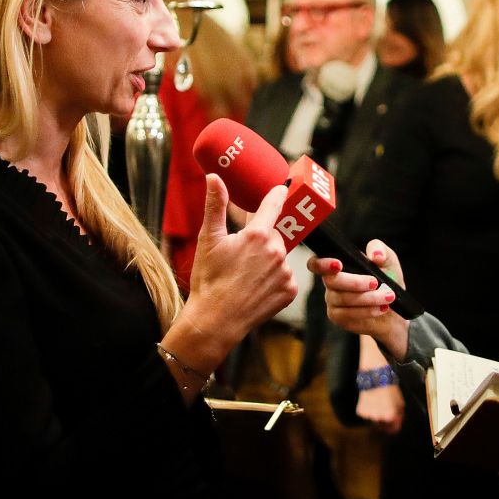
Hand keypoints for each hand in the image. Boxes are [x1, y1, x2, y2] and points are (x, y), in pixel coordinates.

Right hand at [180, 175, 299, 361]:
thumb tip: (214, 177)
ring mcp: (286, 272)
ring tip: (245, 276)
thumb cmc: (209, 279)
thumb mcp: (208, 239)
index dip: (278, 194)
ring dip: (267, 262)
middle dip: (260, 241)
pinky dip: (274, 281)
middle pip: (273, 236)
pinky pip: (285, 278)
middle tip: (240, 257)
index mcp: (258, 235)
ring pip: (279, 258)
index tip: (284, 187)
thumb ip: (215, 206)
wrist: (215, 320)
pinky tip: (256, 288)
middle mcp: (277, 251)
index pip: (274, 205)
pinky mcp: (290, 291)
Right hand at [308, 239, 407, 359]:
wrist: (394, 308)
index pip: (316, 263)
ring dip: (368, 298)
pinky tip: (382, 308)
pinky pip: (348, 314)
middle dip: (355, 282)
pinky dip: (367, 310)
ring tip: (388, 296)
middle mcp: (331, 282)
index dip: (322, 264)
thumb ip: (380, 250)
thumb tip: (375, 256)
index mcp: (337, 265)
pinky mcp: (338, 317)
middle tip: (375, 283)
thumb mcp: (388, 260)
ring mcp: (332, 300)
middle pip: (332, 281)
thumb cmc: (386, 280)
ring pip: (343, 298)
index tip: (339, 265)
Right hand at [357, 380, 404, 433]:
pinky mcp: (361, 411)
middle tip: (384, 408)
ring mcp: (369, 415)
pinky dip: (367, 409)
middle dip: (384, 419)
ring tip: (377, 402)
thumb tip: (398, 422)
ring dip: (375, 414)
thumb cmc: (389, 388)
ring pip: (373, 419)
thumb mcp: (400, 402)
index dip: (394, 426)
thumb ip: (400, 415)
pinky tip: (370, 400)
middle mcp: (379, 418)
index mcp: (390, 416)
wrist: (375, 377)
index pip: (393, 430)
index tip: (393, 423)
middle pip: (382, 425)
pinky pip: (365, 414)